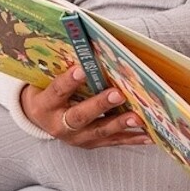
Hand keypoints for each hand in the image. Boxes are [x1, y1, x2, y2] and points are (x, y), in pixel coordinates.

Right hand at [21, 66, 151, 148]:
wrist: (40, 119)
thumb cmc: (48, 91)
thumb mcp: (47, 79)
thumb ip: (64, 67)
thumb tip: (89, 46)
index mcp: (44, 105)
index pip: (57, 91)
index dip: (69, 81)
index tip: (82, 69)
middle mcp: (58, 124)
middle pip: (80, 116)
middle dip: (100, 105)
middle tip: (118, 94)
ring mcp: (76, 137)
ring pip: (100, 131)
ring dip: (120, 123)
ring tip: (138, 117)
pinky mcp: (91, 144)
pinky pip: (114, 141)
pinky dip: (133, 138)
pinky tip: (149, 135)